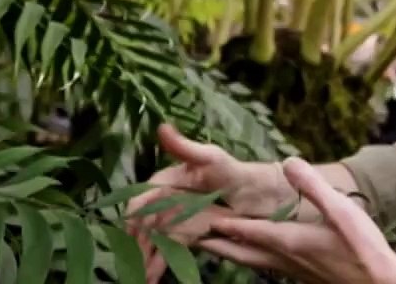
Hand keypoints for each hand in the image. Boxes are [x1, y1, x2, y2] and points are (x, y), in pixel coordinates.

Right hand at [126, 123, 296, 282]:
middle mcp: (168, 200)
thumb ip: (186, 148)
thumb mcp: (212, 159)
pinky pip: (168, 249)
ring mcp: (177, 219)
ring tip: (142, 276)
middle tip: (134, 261)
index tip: (132, 228)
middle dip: (136, 242)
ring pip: (153, 239)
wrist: (263, 197)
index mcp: (170, 180)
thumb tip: (162, 127)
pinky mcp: (187, 234)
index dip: (136, 212)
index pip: (144, 197)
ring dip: (144, 257)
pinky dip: (158, 263)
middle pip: (144, 223)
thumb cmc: (237, 172)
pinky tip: (152, 277)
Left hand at [198, 157, 395, 283]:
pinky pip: (265, 267)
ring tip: (212, 243)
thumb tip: (289, 162)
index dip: (220, 221)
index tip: (194, 213)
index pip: (245, 229)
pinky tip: (256, 255)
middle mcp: (283, 258)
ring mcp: (291, 271)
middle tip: (188, 235)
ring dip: (228, 252)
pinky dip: (250, 258)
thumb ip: (312, 186)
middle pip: (238, 251)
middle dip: (214, 242)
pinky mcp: (302, 277)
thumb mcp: (341, 210)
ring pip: (249, 262)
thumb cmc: (362, 247)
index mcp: (288, 240)